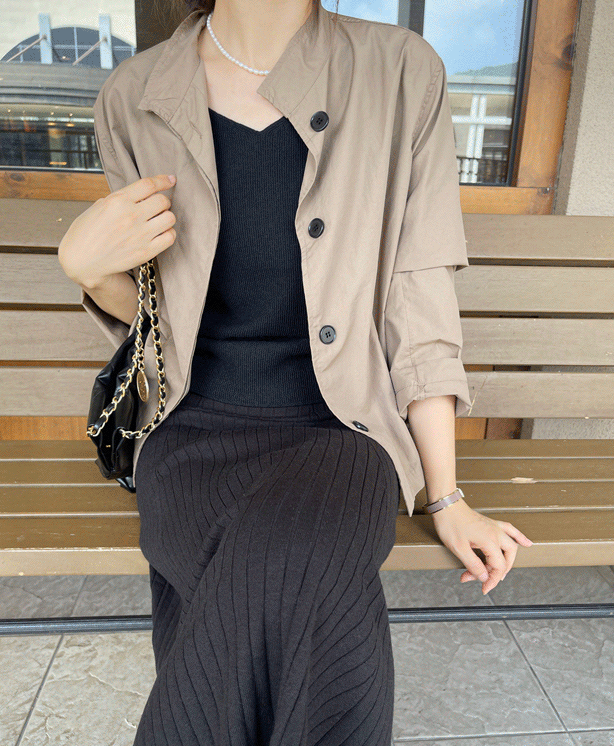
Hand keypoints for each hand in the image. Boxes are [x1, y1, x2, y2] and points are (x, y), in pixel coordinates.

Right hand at [58, 174, 176, 287]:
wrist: (82, 262)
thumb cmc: (86, 233)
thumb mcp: (98, 207)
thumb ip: (120, 199)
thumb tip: (139, 194)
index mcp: (118, 201)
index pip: (149, 184)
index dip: (163, 180)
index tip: (171, 180)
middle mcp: (131, 216)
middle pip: (163, 200)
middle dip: (163, 201)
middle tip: (157, 207)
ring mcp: (140, 234)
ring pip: (170, 218)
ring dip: (166, 217)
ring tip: (158, 221)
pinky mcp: (146, 251)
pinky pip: (170, 237)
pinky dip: (168, 233)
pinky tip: (160, 234)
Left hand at [429, 498, 533, 593]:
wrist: (446, 505)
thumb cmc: (450, 523)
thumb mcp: (458, 549)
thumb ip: (473, 565)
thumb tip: (484, 577)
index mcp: (489, 541)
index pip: (498, 566)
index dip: (492, 580)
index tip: (484, 589)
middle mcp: (496, 533)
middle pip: (507, 558)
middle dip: (498, 573)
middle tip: (487, 581)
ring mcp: (494, 527)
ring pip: (511, 546)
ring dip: (508, 561)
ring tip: (500, 572)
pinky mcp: (490, 523)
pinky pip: (511, 530)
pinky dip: (519, 538)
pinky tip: (527, 543)